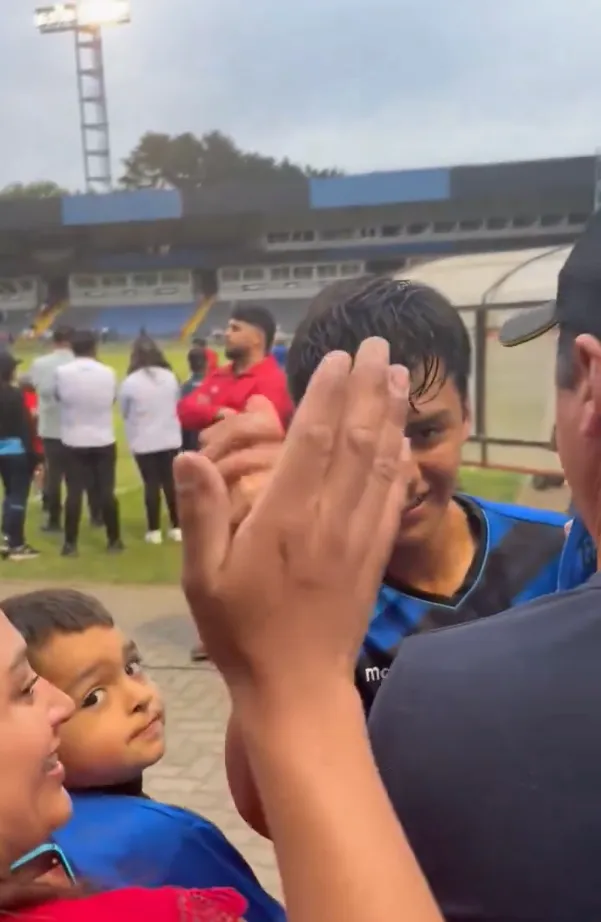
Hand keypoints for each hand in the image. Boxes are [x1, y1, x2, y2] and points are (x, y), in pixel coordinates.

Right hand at [174, 338, 409, 699]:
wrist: (296, 689)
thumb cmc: (240, 633)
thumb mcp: (201, 578)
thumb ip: (201, 513)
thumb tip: (189, 455)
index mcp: (282, 519)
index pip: (311, 441)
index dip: (327, 394)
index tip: (339, 358)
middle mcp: (327, 519)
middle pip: (354, 440)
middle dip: (369, 388)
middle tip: (380, 346)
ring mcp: (357, 537)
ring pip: (380, 464)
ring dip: (392, 415)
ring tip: (401, 375)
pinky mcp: (374, 557)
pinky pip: (392, 499)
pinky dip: (400, 463)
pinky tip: (404, 439)